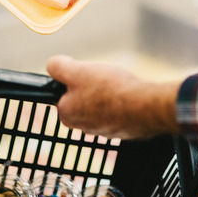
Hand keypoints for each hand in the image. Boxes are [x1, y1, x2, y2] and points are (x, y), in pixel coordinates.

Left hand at [46, 55, 180, 139]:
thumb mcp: (76, 70)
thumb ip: (58, 67)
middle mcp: (83, 127)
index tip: (86, 74)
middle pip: (83, 99)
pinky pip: (119, 113)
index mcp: (67, 114)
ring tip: (118, 86)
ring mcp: (105, 130)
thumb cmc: (110, 90)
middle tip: (103, 78)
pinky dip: (123, 104)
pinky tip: (129, 96)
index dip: (74, 78)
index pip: (64, 93)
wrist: (144, 107)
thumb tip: (53, 66)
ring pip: (102, 106)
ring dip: (109, 95)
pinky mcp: (123, 130)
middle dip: (93, 87)